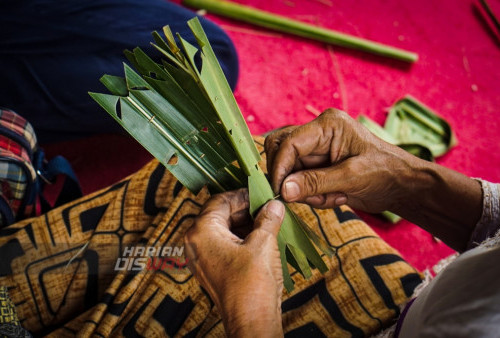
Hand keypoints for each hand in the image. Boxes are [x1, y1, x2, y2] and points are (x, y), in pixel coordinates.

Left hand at [184, 189, 284, 336]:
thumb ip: (267, 218)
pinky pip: (225, 245)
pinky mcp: (212, 270)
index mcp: (201, 231)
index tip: (261, 193)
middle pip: (220, 214)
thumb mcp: (263, 243)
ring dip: (246, 224)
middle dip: (246, 210)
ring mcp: (203, 258)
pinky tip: (262, 237)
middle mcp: (196, 243)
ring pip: (224, 230)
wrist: (251, 321)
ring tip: (269, 221)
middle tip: (267, 207)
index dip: (242, 194)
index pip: (220, 200)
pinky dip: (242, 239)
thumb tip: (274, 205)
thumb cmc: (252, 284)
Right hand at [265, 108, 481, 251]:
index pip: (289, 143)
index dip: (280, 168)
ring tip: (335, 197)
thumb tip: (283, 190)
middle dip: (291, 178)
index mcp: (327, 125)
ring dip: (305, 190)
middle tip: (307, 198)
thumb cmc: (385, 174)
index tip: (279, 192)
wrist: (403, 185)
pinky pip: (300, 181)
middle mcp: (318, 133)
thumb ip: (315, 183)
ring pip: (290, 170)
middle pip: (282, 152)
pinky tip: (337, 197)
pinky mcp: (318, 165)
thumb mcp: (351, 178)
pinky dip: (312, 195)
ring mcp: (317, 149)